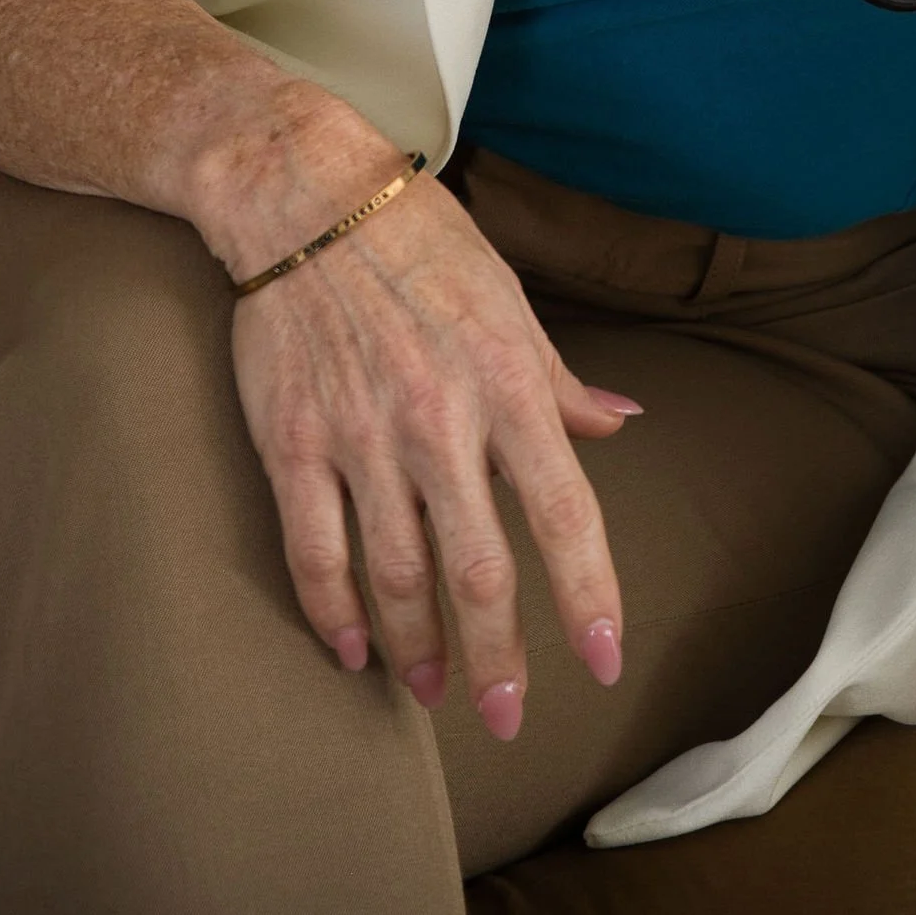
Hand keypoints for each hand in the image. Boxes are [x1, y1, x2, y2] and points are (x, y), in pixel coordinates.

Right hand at [219, 123, 637, 739]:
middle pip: (479, 569)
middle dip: (500, 658)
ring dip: (421, 647)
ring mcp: (361, 437)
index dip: (590, 596)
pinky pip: (316, 551)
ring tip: (435, 691)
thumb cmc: (423, 243)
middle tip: (509, 718)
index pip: (565, 512)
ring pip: (397, 574)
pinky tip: (353, 650)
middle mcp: (440, 420)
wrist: (305, 196)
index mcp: (508, 383)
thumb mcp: (510, 301)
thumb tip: (621, 426)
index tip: (604, 662)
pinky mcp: (293, 442)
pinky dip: (334, 612)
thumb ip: (560, 380)